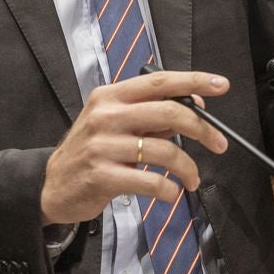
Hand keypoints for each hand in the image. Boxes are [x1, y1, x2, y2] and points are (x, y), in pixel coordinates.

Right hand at [40, 69, 230, 227]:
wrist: (52, 185)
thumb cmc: (89, 152)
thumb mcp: (113, 123)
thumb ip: (148, 113)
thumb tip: (193, 104)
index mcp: (110, 96)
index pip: (159, 81)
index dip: (193, 80)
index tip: (220, 85)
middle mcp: (106, 116)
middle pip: (168, 112)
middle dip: (202, 128)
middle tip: (219, 144)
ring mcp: (103, 146)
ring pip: (164, 151)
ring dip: (188, 168)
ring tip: (192, 179)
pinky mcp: (103, 176)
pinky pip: (150, 182)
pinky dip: (168, 189)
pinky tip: (170, 192)